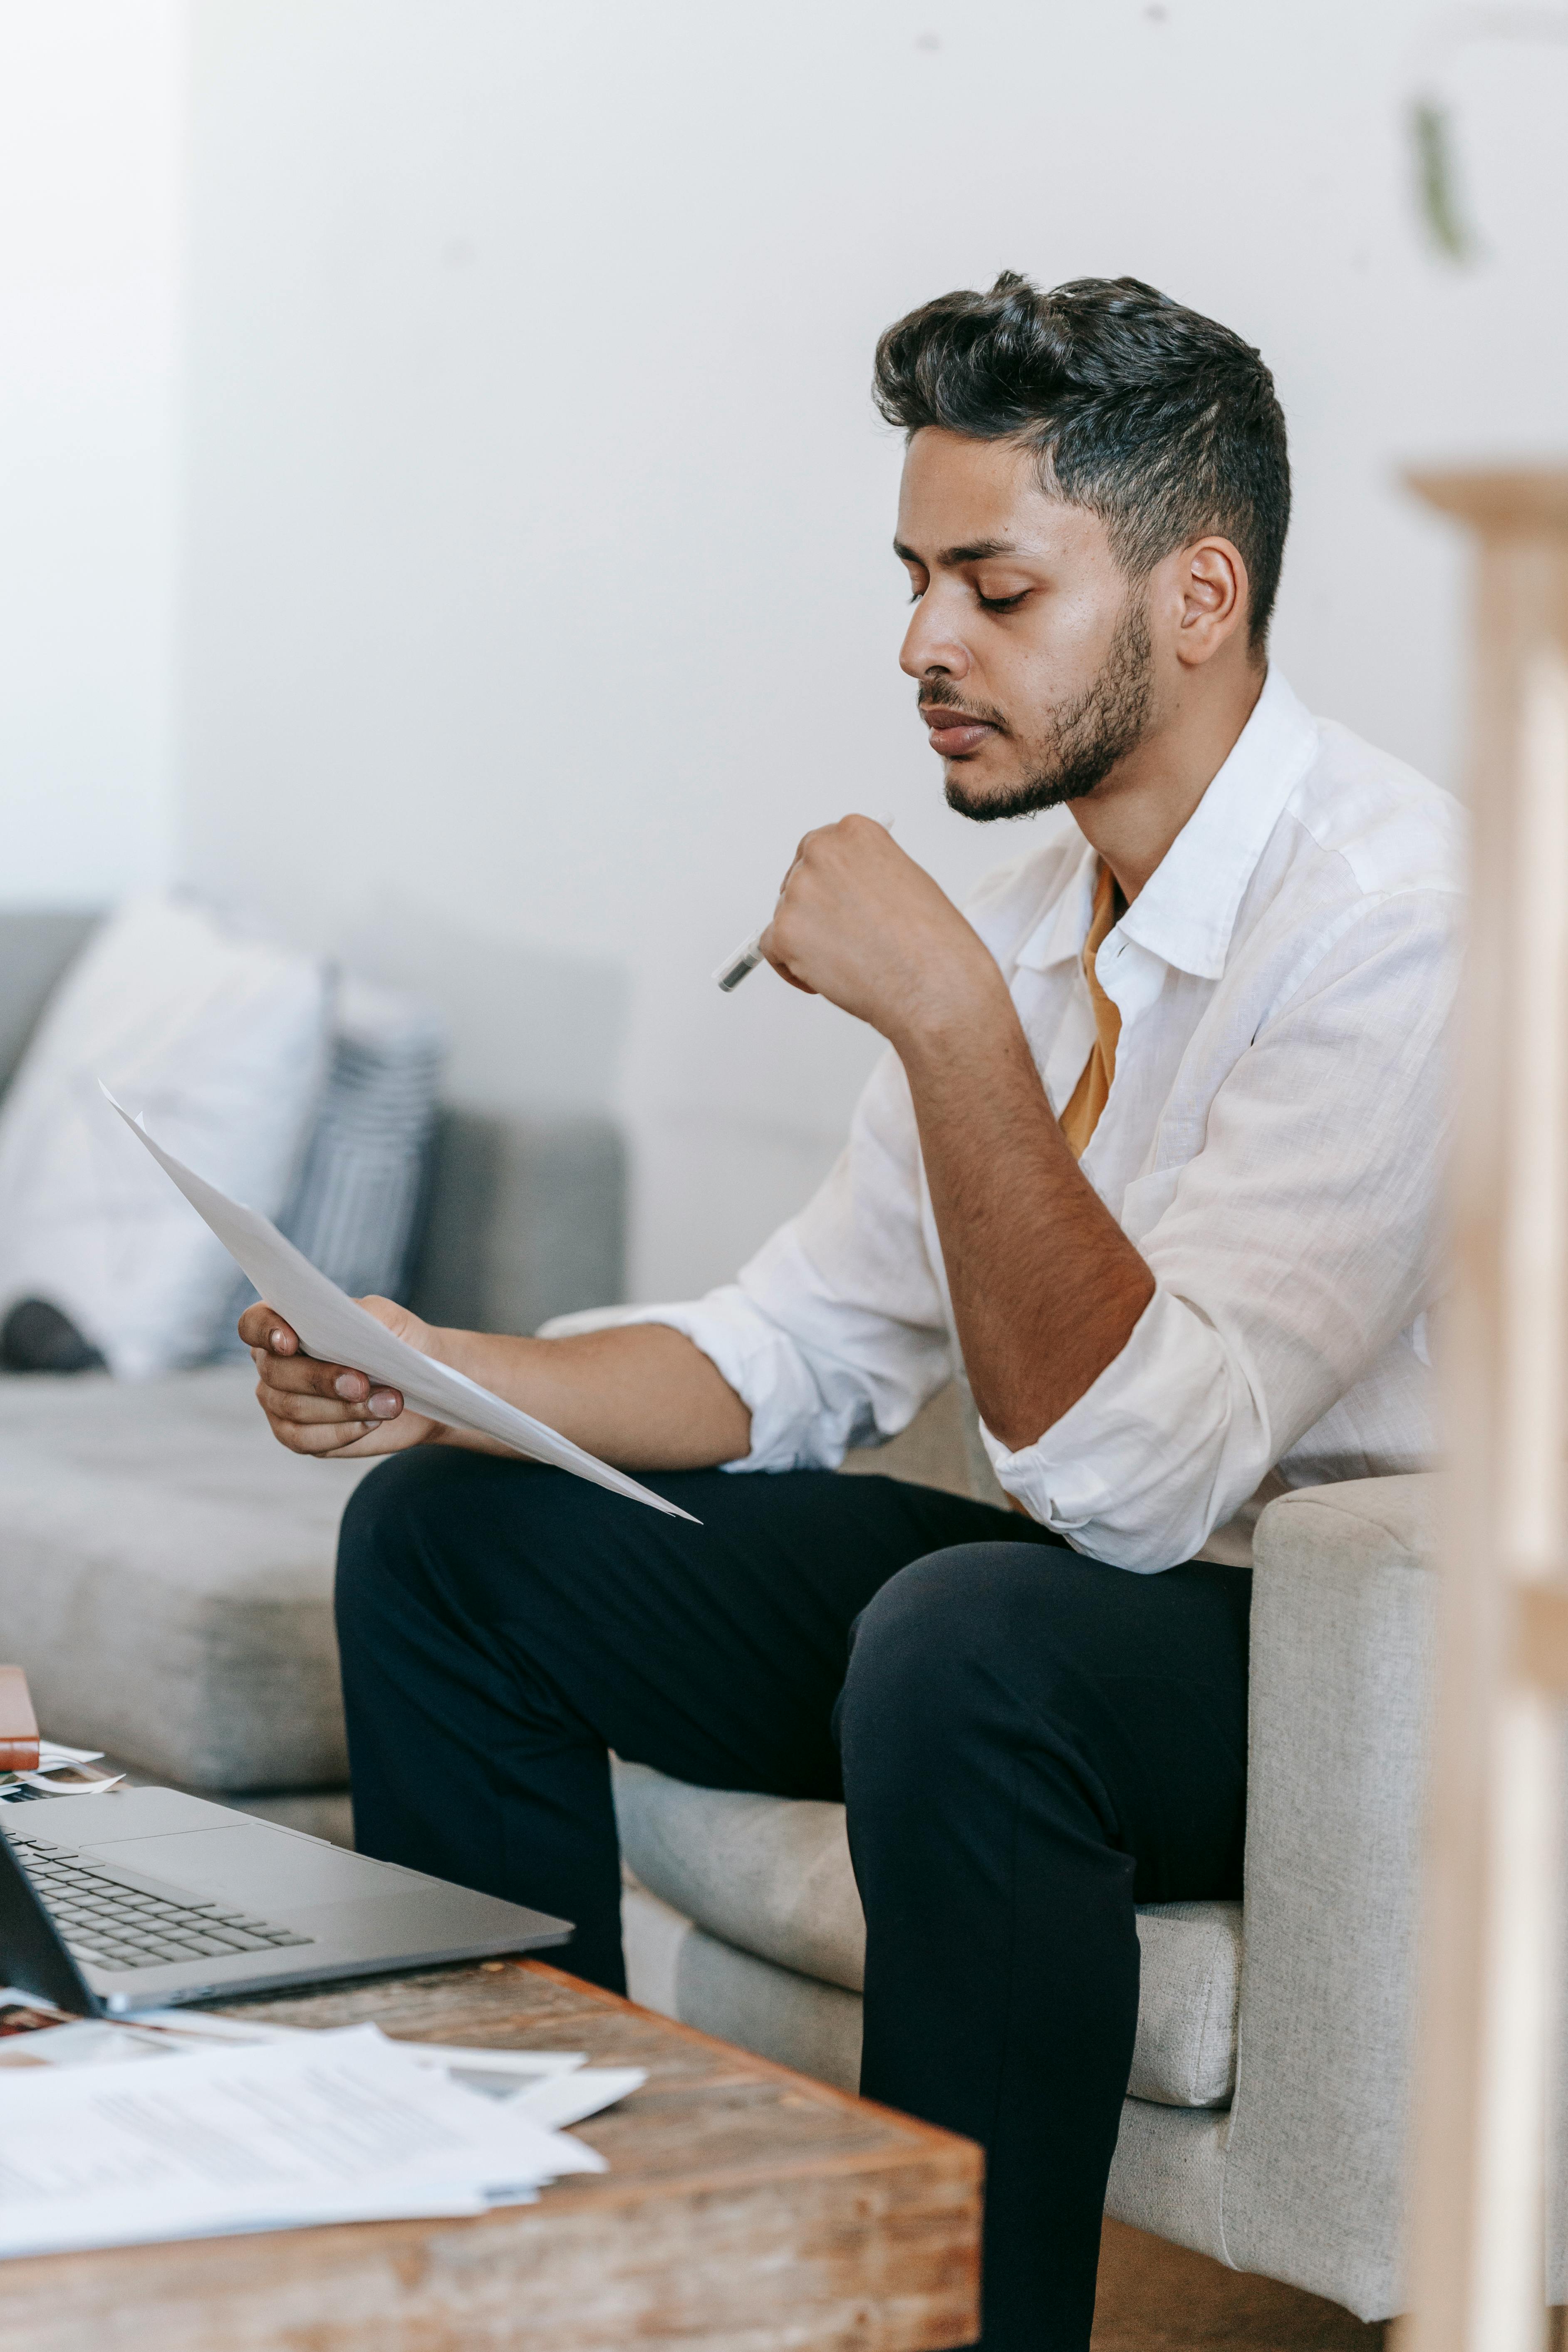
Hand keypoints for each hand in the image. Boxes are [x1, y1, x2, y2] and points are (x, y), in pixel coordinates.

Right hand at [239, 1296, 445, 1459]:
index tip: (291, 1342)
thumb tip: (336, 1324)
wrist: (421, 1386)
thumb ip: (359, 1315)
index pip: (253, 1324)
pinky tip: (371, 1423)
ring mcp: (280, 1401)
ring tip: (389, 1403)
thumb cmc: (399, 1344)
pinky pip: (305, 1439)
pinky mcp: (297, 1435)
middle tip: (362, 1384)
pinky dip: (342, 1432)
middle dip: (321, 1379)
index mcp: (287, 1323)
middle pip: (275, 1371)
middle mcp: (274, 1363)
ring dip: (343, 1408)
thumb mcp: (388, 1320)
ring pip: (293, 1408)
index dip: (265, 1331)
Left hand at [758, 815, 1003, 1046]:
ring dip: (808, 939)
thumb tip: (841, 889)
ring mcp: (799, 892)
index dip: (830, 883)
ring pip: (787, 916)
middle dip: (815, 909)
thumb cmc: (933, 943)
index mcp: (854, 833)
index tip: (839, 901)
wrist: (935, 987)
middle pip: (798, 880)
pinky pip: (771, 948)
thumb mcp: (906, 881)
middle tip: (844, 938)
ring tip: (850, 960)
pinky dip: (792, 967)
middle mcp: (822, 853)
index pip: (821, 849)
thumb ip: (867, 874)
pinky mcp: (784, 932)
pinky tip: (828, 977)